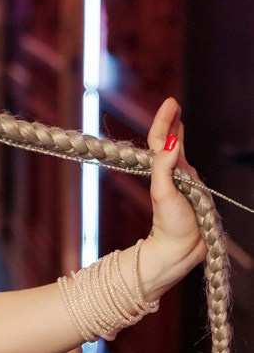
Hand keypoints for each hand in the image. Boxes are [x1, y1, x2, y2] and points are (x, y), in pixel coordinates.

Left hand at [143, 98, 207, 288]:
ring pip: (177, 151)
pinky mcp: (192, 191)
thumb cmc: (170, 225)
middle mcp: (172, 173)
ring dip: (176, 133)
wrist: (180, 250)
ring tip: (176, 117)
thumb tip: (168, 142)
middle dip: (170, 121)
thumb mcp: (163, 193)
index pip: (160, 139)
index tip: (171, 102)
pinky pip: (187, 165)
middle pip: (167, 141)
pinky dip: (184, 151)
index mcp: (163, 171)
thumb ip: (163, 167)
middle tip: (173, 103)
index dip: (164, 120)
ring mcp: (182, 181)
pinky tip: (181, 146)